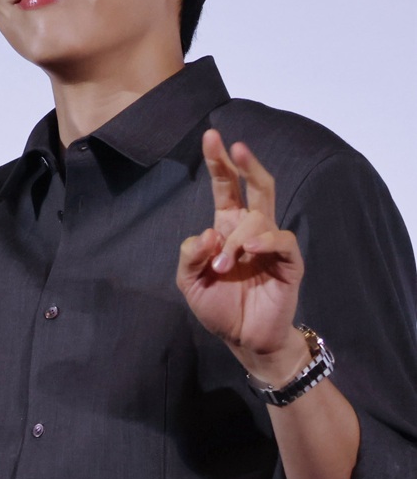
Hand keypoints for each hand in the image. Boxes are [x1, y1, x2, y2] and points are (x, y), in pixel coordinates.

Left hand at [177, 129, 305, 374]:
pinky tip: (252, 249)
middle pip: (256, 186)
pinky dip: (266, 240)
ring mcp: (271, 244)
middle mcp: (250, 229)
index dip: (219, 162)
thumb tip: (209, 233)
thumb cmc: (218, 306)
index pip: (225, 186)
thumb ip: (190, 254)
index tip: (211, 137)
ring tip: (222, 265)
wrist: (243, 341)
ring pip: (260, 217)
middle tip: (236, 147)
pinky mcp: (288, 263)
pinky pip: (283, 240)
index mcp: (227, 226)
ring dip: (237, 238)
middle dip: (245, 164)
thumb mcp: (188, 280)